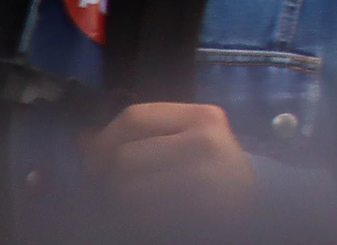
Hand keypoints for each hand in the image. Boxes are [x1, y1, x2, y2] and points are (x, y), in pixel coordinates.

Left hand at [82, 102, 255, 219]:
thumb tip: (83, 139)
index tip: (94, 161)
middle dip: (110, 178)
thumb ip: (145, 136)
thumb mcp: (190, 143)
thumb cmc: (214, 175)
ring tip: (139, 204)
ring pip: (124, 189)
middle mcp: (204, 143)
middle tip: (120, 190)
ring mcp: (200, 178)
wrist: (253, 209)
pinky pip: (137, 216)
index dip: (104, 139)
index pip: (134, 117)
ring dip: (120, 201)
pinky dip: (133, 220)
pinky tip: (150, 218)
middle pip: (123, 156)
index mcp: (204, 117)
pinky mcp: (194, 212)